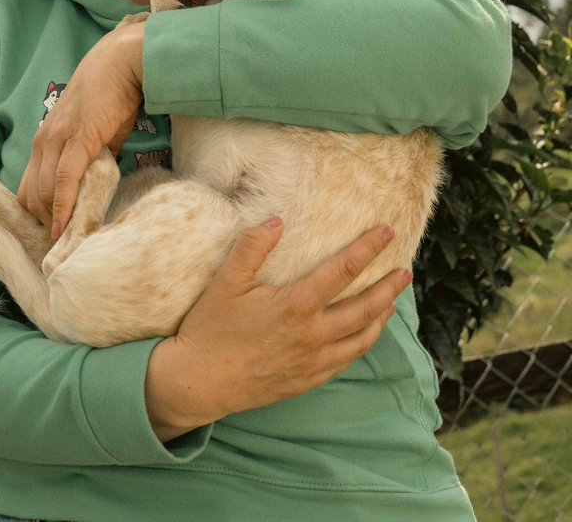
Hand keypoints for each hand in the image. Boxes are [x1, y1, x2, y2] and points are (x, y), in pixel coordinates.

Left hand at [17, 21, 144, 237]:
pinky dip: (63, 207)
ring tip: (67, 245)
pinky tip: (65, 227)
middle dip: (42, 225)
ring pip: (44, 193)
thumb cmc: (112, 94)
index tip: (52, 238)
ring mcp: (57, 141)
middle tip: (59, 248)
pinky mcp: (77, 140)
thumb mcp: (96, 132)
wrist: (122, 62)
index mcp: (45, 141)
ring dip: (54, 221)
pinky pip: (64, 181)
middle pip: (30, 196)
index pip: (30, 188)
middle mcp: (44, 142)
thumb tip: (97, 183)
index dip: (38, 215)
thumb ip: (93, 157)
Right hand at [145, 223, 410, 440]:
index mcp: (296, 305)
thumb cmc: (211, 328)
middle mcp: (312, 334)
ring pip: (360, 339)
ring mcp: (312, 361)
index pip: (343, 271)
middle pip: (363, 308)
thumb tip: (277, 221)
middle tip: (406, 272)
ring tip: (392, 303)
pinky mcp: (306, 380)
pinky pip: (344, 362)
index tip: (386, 233)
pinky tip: (363, 337)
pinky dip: (361, 345)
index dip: (367, 249)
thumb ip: (252, 247)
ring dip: (380, 319)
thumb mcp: (225, 281)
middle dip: (388, 288)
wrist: (199, 383)